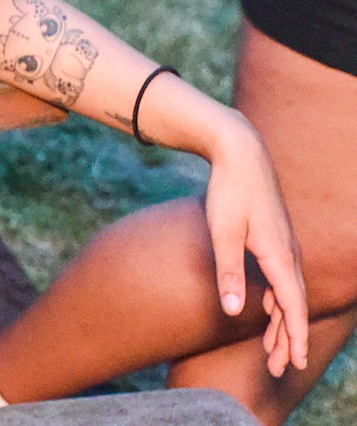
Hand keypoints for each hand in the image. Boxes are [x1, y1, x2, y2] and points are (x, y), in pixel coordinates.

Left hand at [200, 112, 309, 376]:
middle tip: (281, 368)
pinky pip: (281, 277)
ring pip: (288, 292)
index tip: (295, 363)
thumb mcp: (223, 231)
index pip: (292, 307)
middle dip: (287, 338)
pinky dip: (277, 299)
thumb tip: (232, 312)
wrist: (240, 151)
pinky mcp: (274, 236)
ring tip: (274, 349)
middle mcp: (288, 253)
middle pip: (293, 305)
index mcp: (279, 256)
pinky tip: (269, 309)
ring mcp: (283, 244)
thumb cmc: (229, 190)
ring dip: (281, 321)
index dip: (293, 337)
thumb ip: (228, 272)